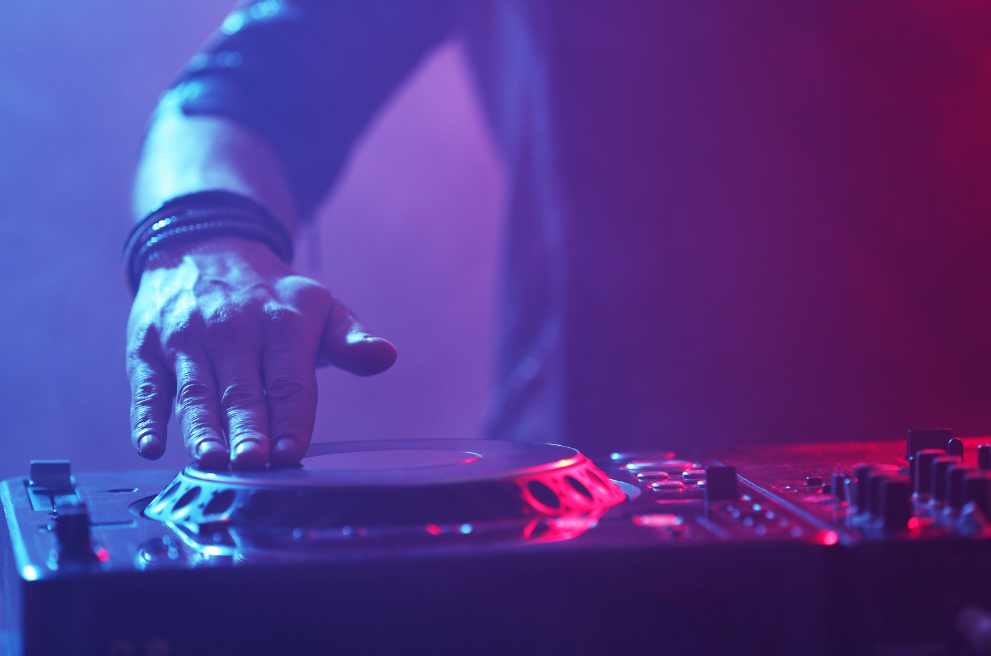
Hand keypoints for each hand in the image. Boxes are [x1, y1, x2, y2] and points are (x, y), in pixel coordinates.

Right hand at [125, 237, 396, 468]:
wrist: (205, 246)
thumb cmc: (271, 296)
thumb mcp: (321, 307)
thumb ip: (352, 340)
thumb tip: (385, 356)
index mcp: (282, 324)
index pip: (290, 382)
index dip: (291, 419)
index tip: (292, 452)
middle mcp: (233, 329)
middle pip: (243, 390)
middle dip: (248, 429)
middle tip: (253, 462)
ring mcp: (187, 337)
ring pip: (197, 391)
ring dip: (202, 428)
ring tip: (212, 460)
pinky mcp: (147, 345)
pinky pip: (147, 386)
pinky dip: (145, 416)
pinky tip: (149, 444)